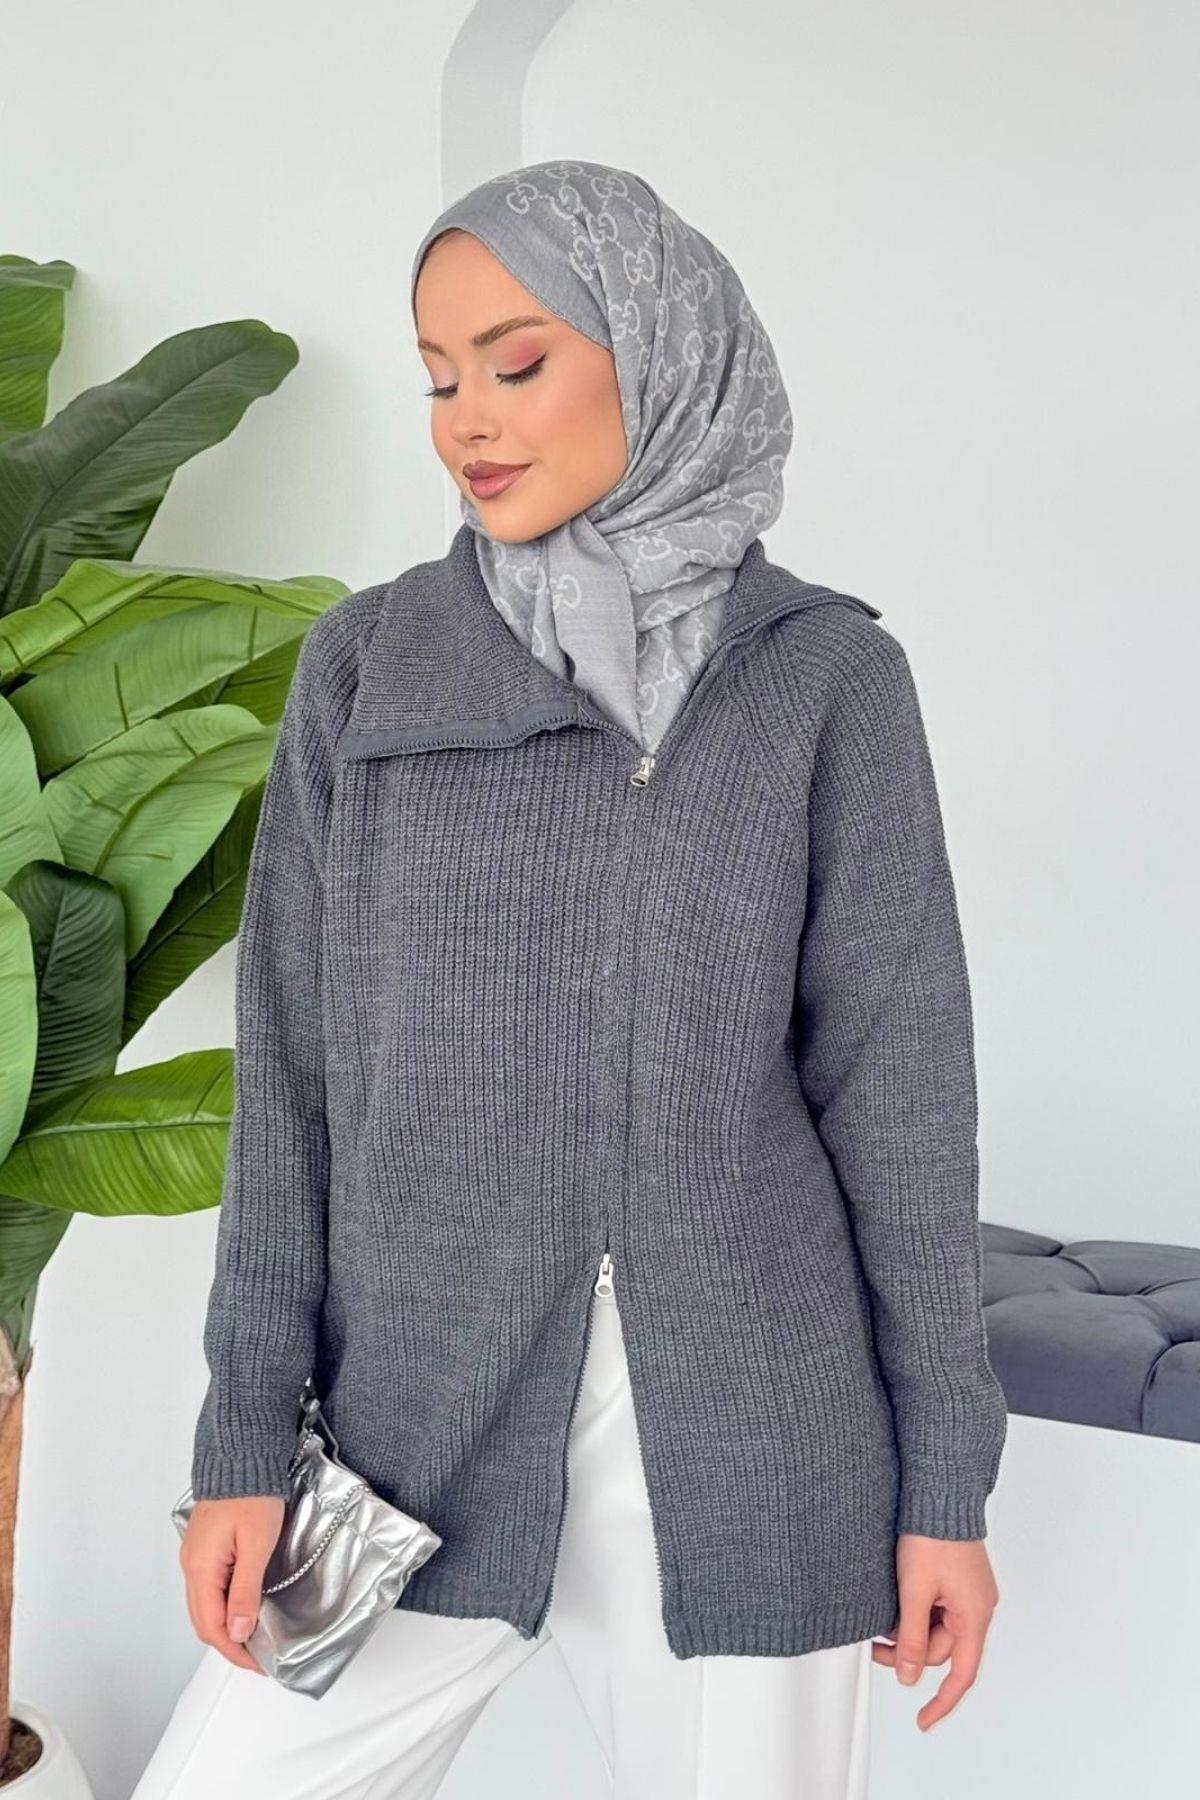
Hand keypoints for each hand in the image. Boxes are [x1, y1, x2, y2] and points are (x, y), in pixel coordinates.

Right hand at [179, 1496, 285, 1671]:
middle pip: (204, 1621)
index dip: (235, 1651)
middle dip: (229, 1644)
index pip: (212, 1627)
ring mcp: (196, 1557)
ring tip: (253, 1638)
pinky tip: (242, 1607)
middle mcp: (192, 1566)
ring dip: (226, 1626)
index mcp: (201, 1569)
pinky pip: (210, 1588)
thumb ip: (245, 1591)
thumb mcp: (256, 1545)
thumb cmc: (251, 1493)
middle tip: (258, 1657)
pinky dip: (224, 1606)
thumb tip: (237, 1632)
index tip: (258, 1664)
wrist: (242, 1455)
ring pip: (206, 1606)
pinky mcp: (205, 1548)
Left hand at [871, 1534, 999, 1730]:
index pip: (961, 1675)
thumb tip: (911, 1679)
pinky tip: (897, 1603)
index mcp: (975, 1616)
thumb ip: (913, 1639)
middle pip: (942, 1649)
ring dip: (910, 1630)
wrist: (940, 1493)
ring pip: (937, 1628)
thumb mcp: (915, 1592)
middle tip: (873, 1644)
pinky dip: (917, 1612)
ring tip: (882, 1618)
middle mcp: (978, 1608)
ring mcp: (969, 1593)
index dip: (942, 1703)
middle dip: (909, 1651)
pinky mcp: (958, 1580)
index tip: (922, 1722)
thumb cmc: (931, 1537)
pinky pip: (938, 1609)